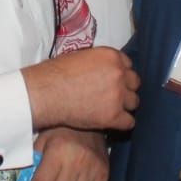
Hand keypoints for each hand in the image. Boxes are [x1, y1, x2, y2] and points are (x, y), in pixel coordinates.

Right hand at [22, 46, 138, 130]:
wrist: (45, 93)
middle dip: (125, 89)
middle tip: (112, 96)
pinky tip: (111, 122)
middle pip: (135, 83)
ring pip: (134, 102)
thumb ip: (99, 62)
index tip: (113, 81)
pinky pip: (129, 122)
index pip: (128, 65)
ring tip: (110, 109)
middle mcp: (119, 74)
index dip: (120, 74)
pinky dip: (121, 123)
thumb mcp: (80, 57)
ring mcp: (118, 95)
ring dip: (124, 106)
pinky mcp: (114, 116)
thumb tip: (103, 69)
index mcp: (111, 56)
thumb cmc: (55, 74)